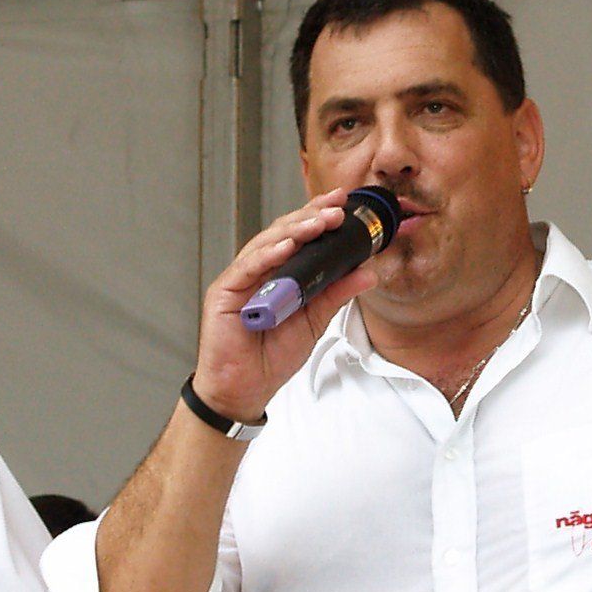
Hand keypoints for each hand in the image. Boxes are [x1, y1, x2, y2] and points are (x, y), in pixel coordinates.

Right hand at [192, 189, 370, 421]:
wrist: (246, 389)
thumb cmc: (272, 357)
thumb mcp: (315, 321)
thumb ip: (337, 294)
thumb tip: (367, 272)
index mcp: (279, 273)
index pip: (299, 236)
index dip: (318, 215)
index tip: (342, 202)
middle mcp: (259, 270)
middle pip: (283, 232)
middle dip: (311, 217)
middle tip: (336, 209)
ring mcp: (241, 279)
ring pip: (266, 244)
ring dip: (294, 231)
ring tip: (319, 222)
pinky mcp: (225, 292)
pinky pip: (248, 267)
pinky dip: (268, 256)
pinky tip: (286, 247)